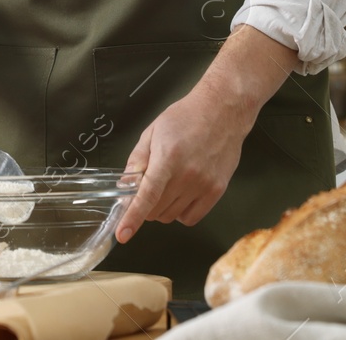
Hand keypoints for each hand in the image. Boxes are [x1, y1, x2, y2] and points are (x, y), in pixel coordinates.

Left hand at [115, 84, 249, 241]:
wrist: (222, 112)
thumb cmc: (186, 117)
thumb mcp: (153, 132)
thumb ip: (137, 160)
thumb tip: (125, 186)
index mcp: (168, 159)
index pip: (147, 196)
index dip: (133, 217)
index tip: (123, 234)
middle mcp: (187, 175)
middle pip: (156, 210)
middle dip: (145, 205)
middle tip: (147, 188)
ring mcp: (203, 185)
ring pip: (171, 216)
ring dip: (162, 208)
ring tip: (168, 185)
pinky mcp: (217, 191)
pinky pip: (191, 218)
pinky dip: (180, 213)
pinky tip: (180, 196)